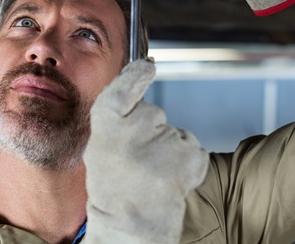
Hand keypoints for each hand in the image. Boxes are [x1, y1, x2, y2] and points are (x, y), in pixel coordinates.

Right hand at [83, 59, 208, 243]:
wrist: (130, 228)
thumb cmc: (114, 186)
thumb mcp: (101, 148)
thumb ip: (116, 115)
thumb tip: (142, 69)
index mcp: (105, 129)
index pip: (122, 89)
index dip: (135, 75)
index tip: (147, 66)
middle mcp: (132, 133)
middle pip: (152, 113)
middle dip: (150, 129)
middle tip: (136, 160)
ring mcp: (162, 146)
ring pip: (173, 133)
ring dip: (168, 149)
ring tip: (151, 175)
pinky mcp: (189, 159)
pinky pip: (192, 147)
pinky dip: (186, 162)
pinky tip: (169, 180)